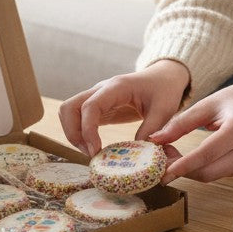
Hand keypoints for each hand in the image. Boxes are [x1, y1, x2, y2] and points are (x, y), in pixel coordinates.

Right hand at [60, 60, 189, 157]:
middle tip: (90, 153)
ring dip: (73, 134)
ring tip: (91, 152)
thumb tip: (138, 154)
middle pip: (68, 107)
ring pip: (68, 113)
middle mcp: (100, 90)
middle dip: (73, 133)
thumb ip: (152, 130)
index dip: (87, 130)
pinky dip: (79, 134)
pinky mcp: (98, 108)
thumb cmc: (164, 90)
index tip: (95, 151)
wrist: (163, 77)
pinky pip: (78, 118)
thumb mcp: (164, 110)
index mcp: (116, 87)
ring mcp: (96, 98)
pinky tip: (94, 147)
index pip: (90, 106)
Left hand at [147, 71, 232, 183]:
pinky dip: (202, 169)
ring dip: (190, 171)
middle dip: (182, 170)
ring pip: (212, 176)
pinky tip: (189, 159)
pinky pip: (219, 174)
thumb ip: (181, 123)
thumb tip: (156, 139)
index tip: (163, 169)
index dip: (184, 164)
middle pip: (208, 171)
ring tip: (172, 157)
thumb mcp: (208, 104)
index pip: (207, 153)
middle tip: (161, 158)